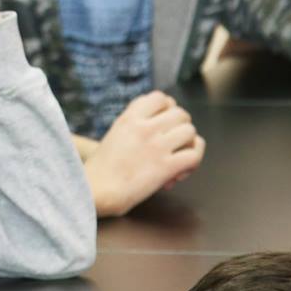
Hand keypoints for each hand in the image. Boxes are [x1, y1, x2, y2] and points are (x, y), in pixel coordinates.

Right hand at [86, 91, 202, 215]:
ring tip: (180, 156)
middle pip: (180, 113)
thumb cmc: (101, 169)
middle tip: (175, 142)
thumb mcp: (115, 134)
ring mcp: (156, 146)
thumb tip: (162, 126)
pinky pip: (194, 155)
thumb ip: (135, 125)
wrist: (96, 191)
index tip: (165, 121)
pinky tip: (184, 170)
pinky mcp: (165, 167)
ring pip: (190, 131)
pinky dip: (193, 161)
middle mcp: (145, 128)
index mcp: (129, 118)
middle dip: (181, 127)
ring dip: (189, 143)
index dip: (168, 107)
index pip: (160, 98)